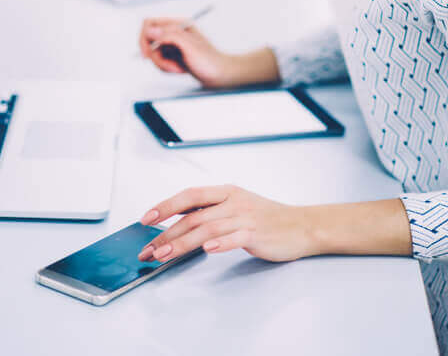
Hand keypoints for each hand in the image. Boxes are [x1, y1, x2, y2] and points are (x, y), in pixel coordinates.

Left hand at [136, 184, 315, 262]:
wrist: (301, 226)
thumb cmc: (267, 218)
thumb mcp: (236, 205)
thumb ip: (211, 211)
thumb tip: (178, 221)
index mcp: (225, 192)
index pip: (189, 195)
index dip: (165, 205)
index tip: (145, 218)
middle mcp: (232, 202)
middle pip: (193, 216)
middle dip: (166, 233)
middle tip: (148, 250)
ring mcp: (245, 218)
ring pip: (207, 228)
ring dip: (182, 242)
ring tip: (164, 255)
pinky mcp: (257, 234)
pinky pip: (235, 237)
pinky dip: (220, 243)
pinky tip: (207, 250)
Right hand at [138, 17, 235, 88]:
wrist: (220, 75)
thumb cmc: (210, 61)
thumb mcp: (190, 47)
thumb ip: (170, 36)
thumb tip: (151, 31)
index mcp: (178, 25)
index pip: (150, 23)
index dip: (144, 38)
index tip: (147, 53)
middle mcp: (174, 32)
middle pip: (149, 40)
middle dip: (156, 56)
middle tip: (168, 65)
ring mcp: (173, 44)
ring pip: (154, 53)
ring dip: (163, 64)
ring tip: (179, 68)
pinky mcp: (174, 55)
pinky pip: (160, 61)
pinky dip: (167, 68)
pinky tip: (180, 69)